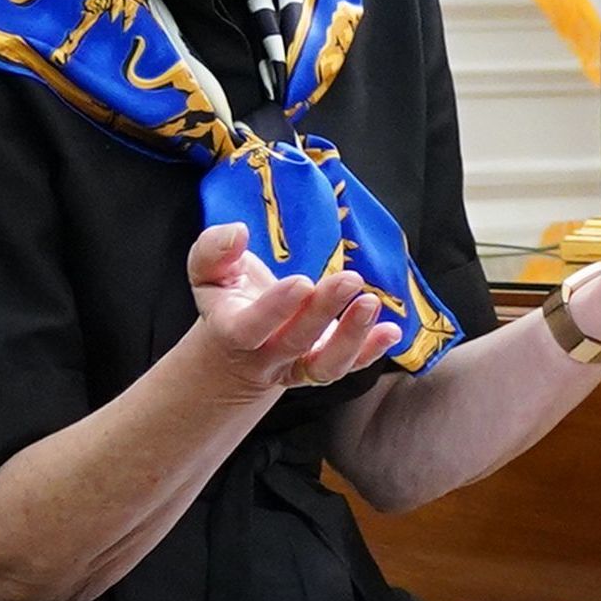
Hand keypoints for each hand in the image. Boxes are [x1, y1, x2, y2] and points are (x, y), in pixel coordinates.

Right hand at [184, 228, 400, 395]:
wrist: (238, 345)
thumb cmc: (227, 297)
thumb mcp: (209, 272)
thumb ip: (214, 251)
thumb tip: (237, 233)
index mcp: (233, 331)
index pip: (251, 328)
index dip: (276, 308)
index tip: (301, 281)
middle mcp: (267, 355)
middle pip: (295, 342)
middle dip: (322, 312)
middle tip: (349, 279)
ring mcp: (298, 366)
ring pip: (325, 365)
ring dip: (352, 338)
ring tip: (370, 303)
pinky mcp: (324, 366)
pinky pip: (350, 366)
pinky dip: (372, 351)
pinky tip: (392, 331)